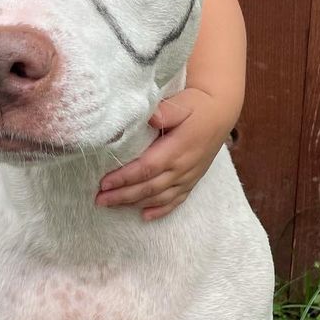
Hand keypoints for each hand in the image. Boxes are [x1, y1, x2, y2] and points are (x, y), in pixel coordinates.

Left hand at [96, 88, 232, 219]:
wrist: (220, 112)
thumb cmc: (197, 105)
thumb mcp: (183, 103)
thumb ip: (166, 111)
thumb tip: (150, 118)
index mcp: (178, 148)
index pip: (147, 168)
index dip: (125, 177)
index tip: (104, 183)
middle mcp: (183, 167)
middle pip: (149, 187)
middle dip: (123, 195)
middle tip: (99, 200)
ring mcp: (189, 176)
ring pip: (160, 197)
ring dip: (135, 203)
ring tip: (111, 205)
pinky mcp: (193, 180)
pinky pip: (176, 200)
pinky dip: (160, 210)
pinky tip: (145, 216)